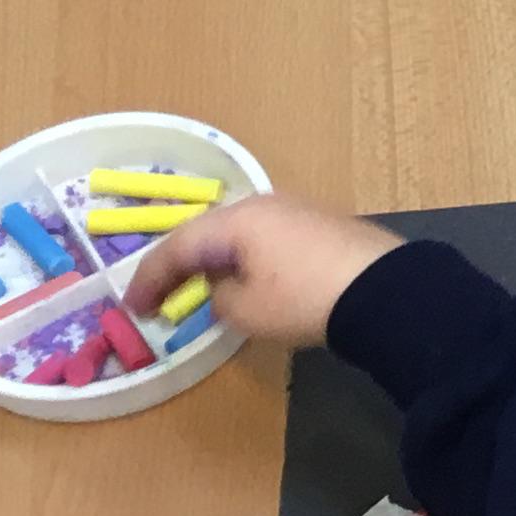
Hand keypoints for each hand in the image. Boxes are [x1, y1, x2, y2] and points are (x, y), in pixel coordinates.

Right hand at [125, 191, 400, 350]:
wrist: (384, 290)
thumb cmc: (305, 299)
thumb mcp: (245, 310)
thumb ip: (218, 296)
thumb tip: (222, 286)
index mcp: (236, 219)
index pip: (178, 246)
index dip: (149, 278)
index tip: (132, 307)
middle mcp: (263, 204)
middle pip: (206, 232)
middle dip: (178, 265)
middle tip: (155, 297)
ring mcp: (295, 210)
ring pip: (237, 233)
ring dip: (212, 260)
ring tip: (194, 289)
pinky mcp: (319, 225)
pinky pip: (265, 239)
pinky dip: (244, 259)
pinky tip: (243, 279)